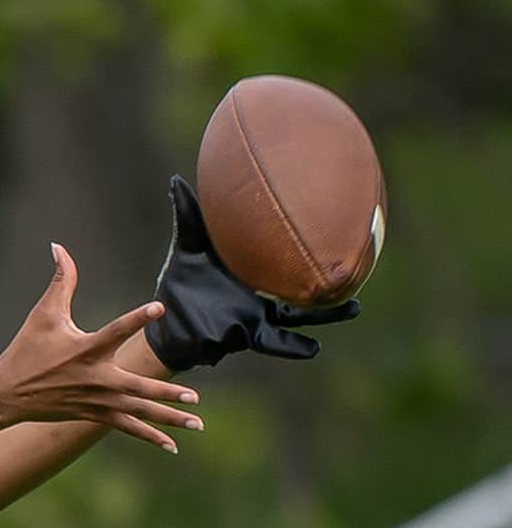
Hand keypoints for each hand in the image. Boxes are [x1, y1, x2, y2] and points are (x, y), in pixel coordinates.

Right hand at [0, 244, 201, 452]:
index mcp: (86, 349)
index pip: (116, 330)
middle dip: (167, 393)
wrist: (8, 392)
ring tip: (197, 423)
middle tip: (194, 396)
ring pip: (139, 411)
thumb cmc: (26, 349)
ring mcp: (96, 400)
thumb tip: (58, 247)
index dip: (137, 318)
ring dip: (168, 418)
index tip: (160, 308)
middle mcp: (96, 377)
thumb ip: (61, 281)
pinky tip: (171, 446)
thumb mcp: (43, 313)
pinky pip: (127, 426)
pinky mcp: (93, 414)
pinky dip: (149, 436)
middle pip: (138, 387)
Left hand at [145, 175, 360, 370]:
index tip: (334, 225)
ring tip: (352, 308)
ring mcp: (257, 315)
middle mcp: (261, 294)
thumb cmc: (181, 283)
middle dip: (328, 278)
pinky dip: (292, 346)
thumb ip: (189, 215)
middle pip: (301, 286)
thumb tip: (178, 179)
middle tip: (360, 266)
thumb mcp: (187, 246)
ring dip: (324, 315)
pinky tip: (313, 348)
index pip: (284, 254)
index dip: (306, 241)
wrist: (167, 319)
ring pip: (297, 316)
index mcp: (253, 271)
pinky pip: (273, 341)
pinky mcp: (245, 333)